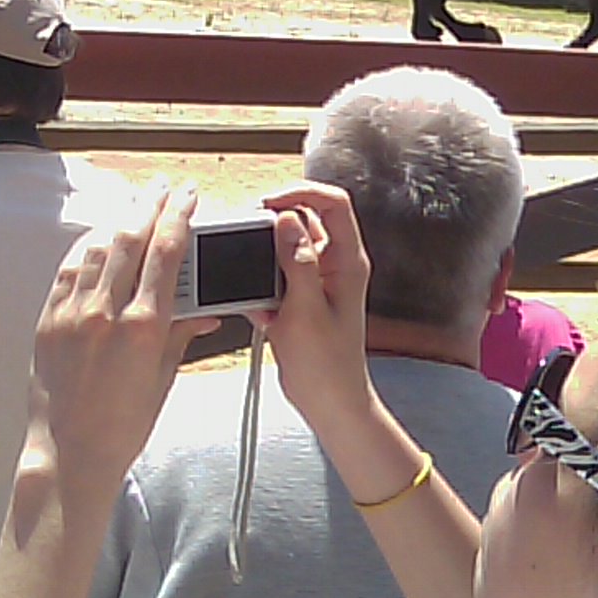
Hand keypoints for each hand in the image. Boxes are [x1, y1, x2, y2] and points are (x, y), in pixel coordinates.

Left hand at [23, 189, 220, 484]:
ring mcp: (73, 313)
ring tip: (133, 206)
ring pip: (97, 246)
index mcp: (143, 326)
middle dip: (150, 204)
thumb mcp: (163, 378)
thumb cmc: (122, 426)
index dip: (179, 215)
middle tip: (163, 187)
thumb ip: (181, 335)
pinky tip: (98, 238)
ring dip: (118, 219)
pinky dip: (85, 247)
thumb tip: (205, 312)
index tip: (188, 196)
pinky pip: (68, 269)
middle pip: (131, 237)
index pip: (167, 252)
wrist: (70, 454)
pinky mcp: (49, 320)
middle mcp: (106, 312)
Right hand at [252, 183, 373, 437]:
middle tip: (250, 232)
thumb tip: (288, 218)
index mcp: (347, 261)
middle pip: (307, 219)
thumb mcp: (306, 310)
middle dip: (275, 223)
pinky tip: (261, 310)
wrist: (329, 404)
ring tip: (255, 279)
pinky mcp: (302, 298)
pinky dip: (263, 287)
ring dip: (266, 258)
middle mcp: (336, 265)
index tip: (269, 203)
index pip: (333, 203)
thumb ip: (297, 260)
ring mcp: (319, 281)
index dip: (301, 193)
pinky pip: (277, 276)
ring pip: (288, 247)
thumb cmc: (327, 366)